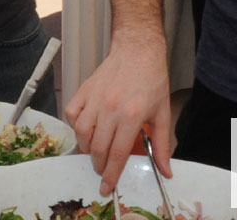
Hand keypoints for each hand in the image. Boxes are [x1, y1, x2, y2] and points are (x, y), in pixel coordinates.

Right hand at [64, 38, 173, 195]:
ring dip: (87, 148)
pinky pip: (72, 114)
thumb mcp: (163, 113)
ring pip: (82, 133)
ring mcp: (95, 98)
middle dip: (98, 165)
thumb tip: (165, 170)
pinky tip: (86, 128)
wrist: (138, 50)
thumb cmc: (152, 80)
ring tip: (95, 150)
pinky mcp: (85, 89)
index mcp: (132, 115)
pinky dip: (75, 125)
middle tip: (103, 169)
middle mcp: (111, 108)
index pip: (117, 154)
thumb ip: (162, 145)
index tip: (107, 187)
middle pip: (97, 148)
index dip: (111, 174)